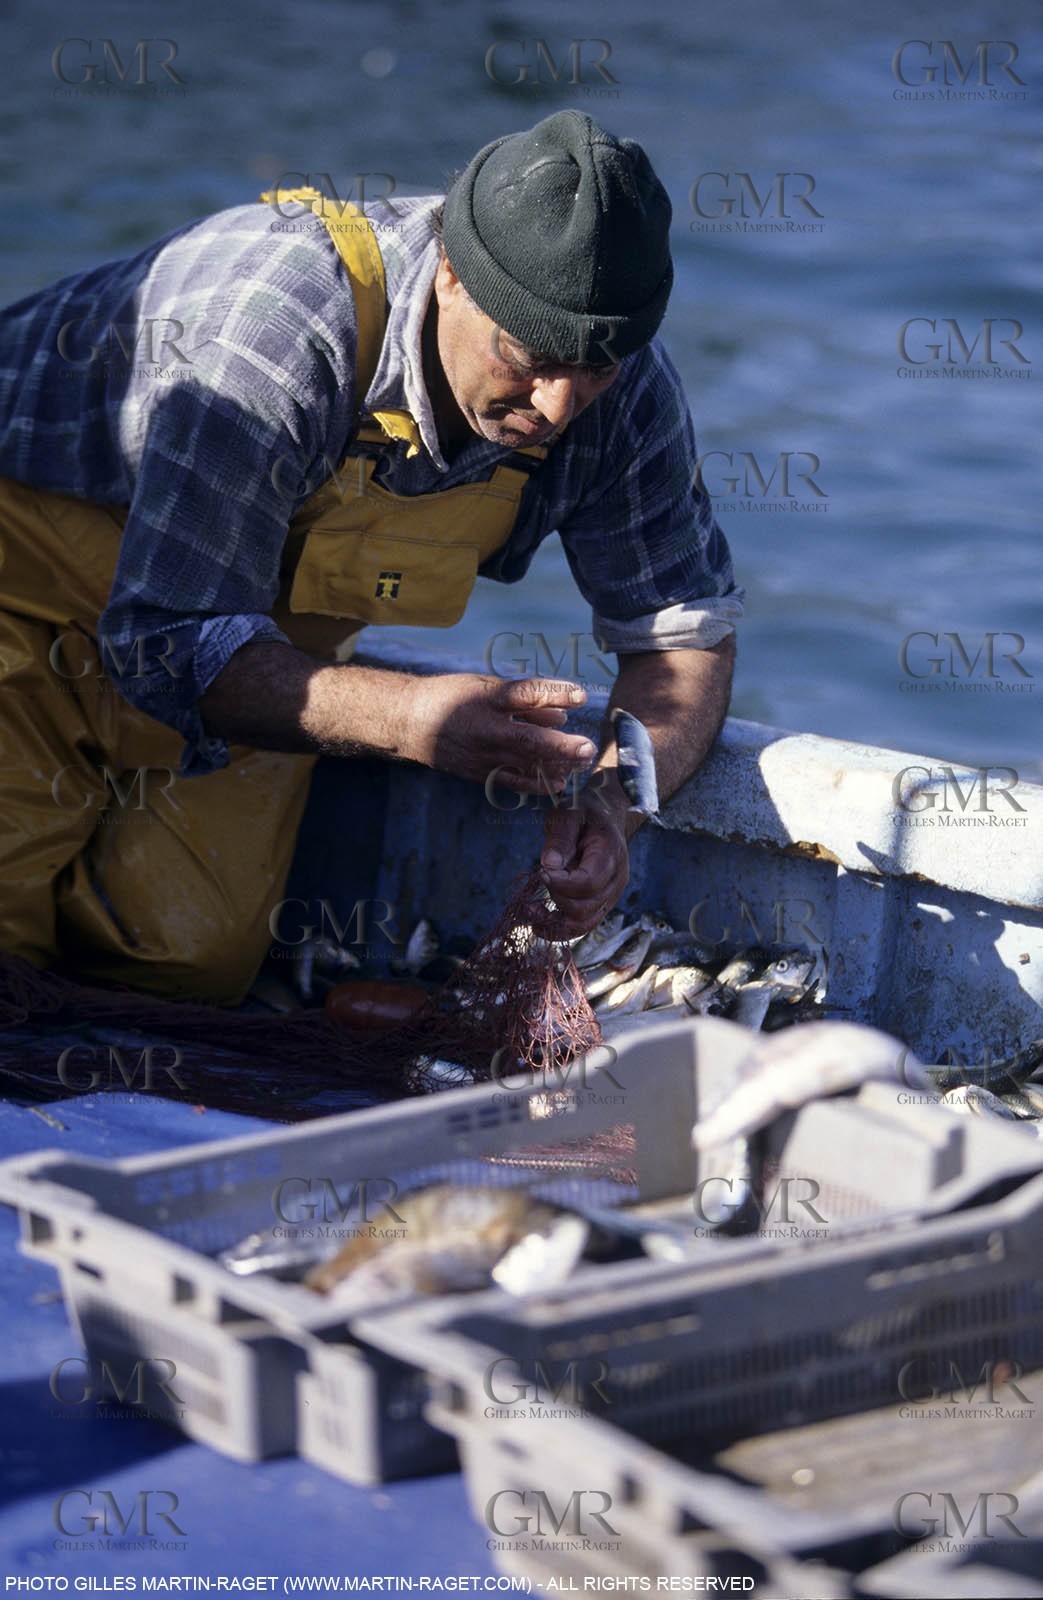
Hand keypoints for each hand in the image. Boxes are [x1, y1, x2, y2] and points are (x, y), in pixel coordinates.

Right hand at [410, 674, 596, 793]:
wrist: (411, 722)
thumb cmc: (454, 697)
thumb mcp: (487, 687)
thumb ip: (525, 702)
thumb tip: (562, 715)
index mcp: (488, 699)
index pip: (526, 695)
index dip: (555, 694)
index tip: (581, 696)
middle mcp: (486, 729)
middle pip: (529, 739)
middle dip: (561, 746)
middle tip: (588, 748)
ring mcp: (482, 755)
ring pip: (525, 765)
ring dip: (556, 767)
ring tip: (581, 765)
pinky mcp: (480, 773)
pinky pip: (513, 781)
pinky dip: (538, 783)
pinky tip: (559, 784)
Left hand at [539, 789, 630, 937]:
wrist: (604, 815)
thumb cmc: (583, 812)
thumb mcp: (568, 814)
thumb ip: (560, 838)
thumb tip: (549, 864)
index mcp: (610, 854)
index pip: (588, 882)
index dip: (561, 884)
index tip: (540, 873)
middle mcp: (616, 879)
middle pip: (586, 907)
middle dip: (556, 899)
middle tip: (537, 880)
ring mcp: (610, 895)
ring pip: (585, 923)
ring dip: (555, 923)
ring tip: (528, 912)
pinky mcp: (600, 903)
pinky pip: (582, 925)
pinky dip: (559, 929)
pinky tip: (537, 923)